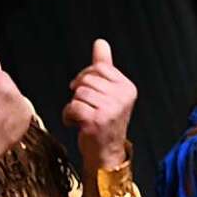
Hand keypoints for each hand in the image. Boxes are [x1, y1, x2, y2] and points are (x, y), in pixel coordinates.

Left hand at [62, 39, 135, 169]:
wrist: (106, 153)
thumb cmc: (104, 121)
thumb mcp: (108, 92)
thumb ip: (104, 66)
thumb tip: (100, 43)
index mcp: (128, 87)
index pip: (98, 68)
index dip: (85, 78)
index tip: (85, 91)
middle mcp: (122, 97)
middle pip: (86, 80)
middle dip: (78, 92)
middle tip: (84, 106)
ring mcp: (110, 109)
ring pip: (78, 93)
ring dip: (73, 105)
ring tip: (81, 116)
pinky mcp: (96, 121)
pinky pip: (72, 107)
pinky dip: (68, 115)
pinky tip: (75, 123)